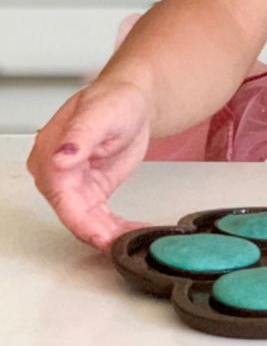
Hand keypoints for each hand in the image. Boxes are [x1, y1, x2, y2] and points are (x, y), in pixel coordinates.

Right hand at [27, 80, 152, 250]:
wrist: (132, 102)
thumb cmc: (116, 99)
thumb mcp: (102, 113)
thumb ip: (80, 137)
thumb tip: (60, 158)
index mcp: (50, 151)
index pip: (60, 195)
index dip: (81, 221)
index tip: (102, 238)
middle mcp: (56, 171)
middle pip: (72, 214)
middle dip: (99, 234)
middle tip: (126, 245)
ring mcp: (72, 183)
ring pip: (86, 221)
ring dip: (110, 235)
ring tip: (136, 239)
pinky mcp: (89, 191)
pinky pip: (99, 218)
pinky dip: (116, 228)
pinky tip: (134, 232)